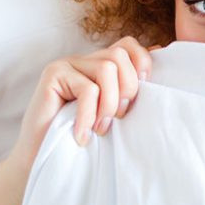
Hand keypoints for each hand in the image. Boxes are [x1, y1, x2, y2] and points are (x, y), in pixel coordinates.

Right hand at [4, 36, 162, 172]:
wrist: (45, 159)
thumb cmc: (84, 137)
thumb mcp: (115, 112)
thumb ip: (131, 86)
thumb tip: (159, 51)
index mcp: (101, 65)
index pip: (129, 44)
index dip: (141, 65)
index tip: (137, 97)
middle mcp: (85, 59)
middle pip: (120, 55)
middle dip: (127, 90)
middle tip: (117, 118)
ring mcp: (67, 64)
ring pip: (107, 69)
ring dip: (109, 104)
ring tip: (100, 128)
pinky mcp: (53, 74)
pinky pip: (87, 89)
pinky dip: (89, 116)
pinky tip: (82, 135)